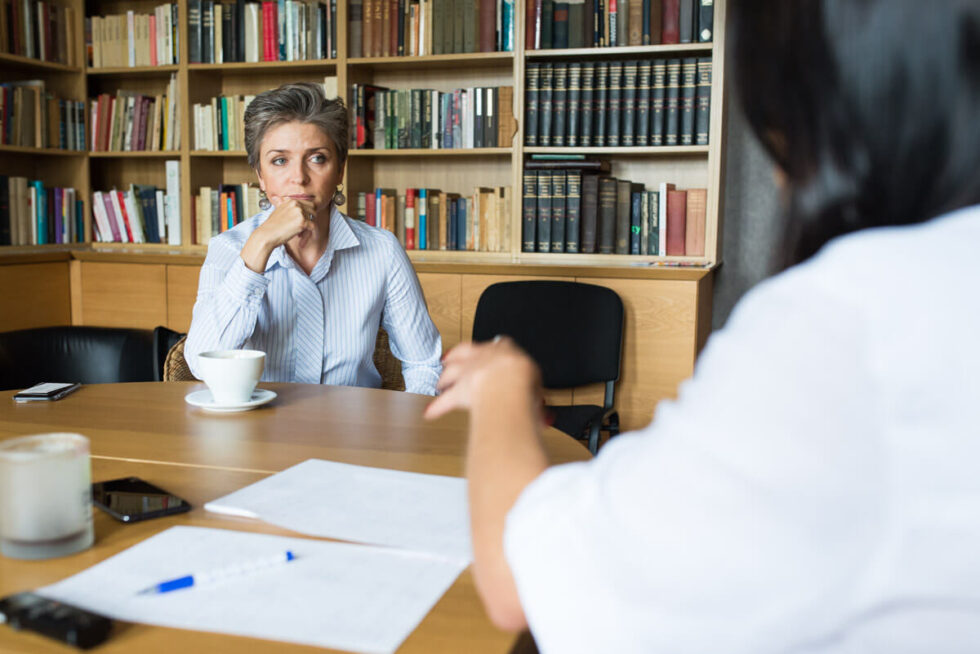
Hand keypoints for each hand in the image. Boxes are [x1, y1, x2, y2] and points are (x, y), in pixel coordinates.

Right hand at [241, 196, 316, 271]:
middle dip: (310, 220)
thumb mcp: (278, 210)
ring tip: (298, 234)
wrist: (266, 235)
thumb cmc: (271, 225)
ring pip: (313, 220)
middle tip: (302, 229)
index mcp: (291, 200)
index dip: (307, 213)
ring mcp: (300, 212)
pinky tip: (299, 238)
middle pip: (313, 210)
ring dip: (307, 228)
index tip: (302, 221)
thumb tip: (281, 198)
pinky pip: (312, 227)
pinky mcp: (302, 222)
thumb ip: (284, 205)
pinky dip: (308, 234)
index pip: (308, 204)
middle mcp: (297, 204)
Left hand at [424, 337, 544, 420]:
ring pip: (451, 371)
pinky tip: (430, 412)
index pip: (502, 344)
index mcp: (507, 350)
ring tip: (439, 383)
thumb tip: (544, 420)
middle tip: (450, 358)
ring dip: (444, 377)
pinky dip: (437, 407)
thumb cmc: (525, 383)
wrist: (509, 386)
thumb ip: (535, 400)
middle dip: (457, 355)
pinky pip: (445, 401)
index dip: (495, 349)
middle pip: (466, 351)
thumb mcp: (536, 386)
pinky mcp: (459, 390)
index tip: (492, 351)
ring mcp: (468, 371)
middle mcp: (484, 356)